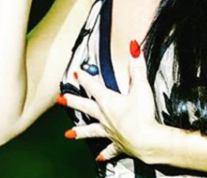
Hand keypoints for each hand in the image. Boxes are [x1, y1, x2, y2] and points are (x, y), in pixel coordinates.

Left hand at [59, 40, 163, 162]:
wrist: (146, 141)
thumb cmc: (142, 115)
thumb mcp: (141, 87)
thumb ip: (137, 66)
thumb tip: (133, 47)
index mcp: (109, 102)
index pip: (94, 87)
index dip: (85, 78)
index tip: (75, 72)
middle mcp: (105, 117)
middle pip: (86, 108)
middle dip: (73, 102)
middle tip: (60, 99)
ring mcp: (110, 132)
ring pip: (92, 131)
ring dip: (80, 132)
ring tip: (68, 135)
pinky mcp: (118, 144)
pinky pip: (109, 150)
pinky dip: (104, 154)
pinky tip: (99, 159)